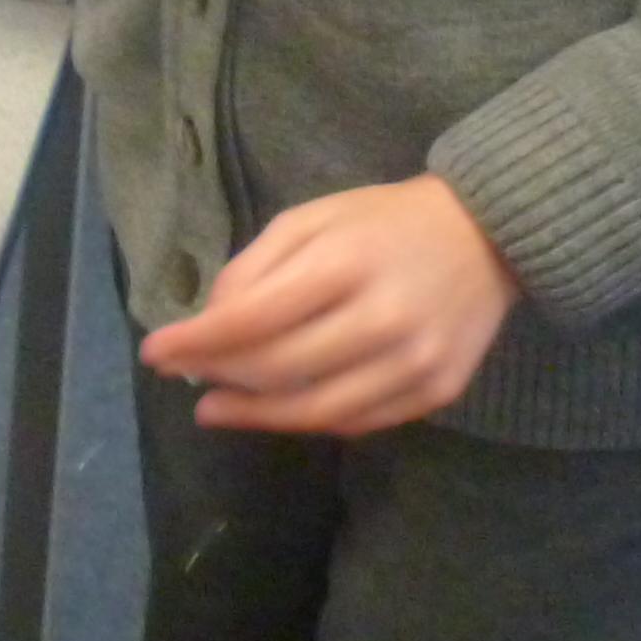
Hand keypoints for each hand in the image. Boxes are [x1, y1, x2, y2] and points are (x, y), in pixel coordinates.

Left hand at [138, 177, 522, 436]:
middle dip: (220, 377)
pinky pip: (358, 422)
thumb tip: (209, 324)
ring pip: (316, 411)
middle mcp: (384, 318)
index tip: (154, 353)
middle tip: (187, 378)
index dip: (195, 342)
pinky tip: (277, 410)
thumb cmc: (383, 222)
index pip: (252, 319)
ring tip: (216, 408)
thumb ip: (255, 268)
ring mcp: (416, 362)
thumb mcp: (311, 219)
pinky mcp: (438, 391)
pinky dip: (309, 420)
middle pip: (278, 370)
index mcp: (345, 263)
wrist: (487, 237)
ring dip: (256, 415)